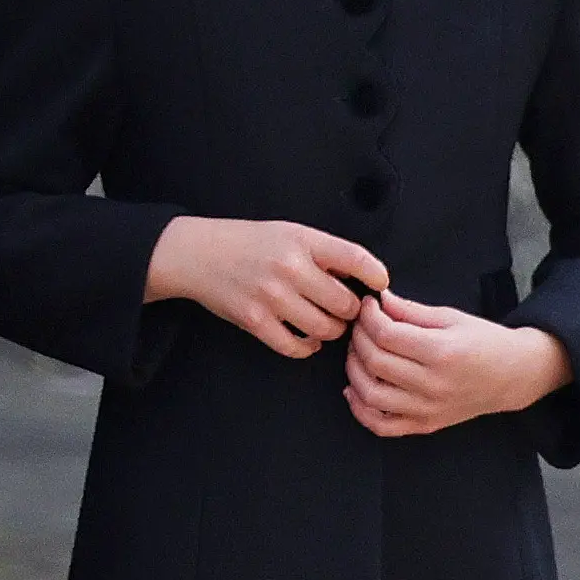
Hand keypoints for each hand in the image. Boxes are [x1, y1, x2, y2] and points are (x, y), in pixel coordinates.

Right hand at [146, 216, 389, 358]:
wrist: (199, 254)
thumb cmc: (251, 243)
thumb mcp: (290, 233)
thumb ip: (324, 253)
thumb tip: (364, 276)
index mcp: (304, 241)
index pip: (356, 259)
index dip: (376, 276)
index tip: (381, 286)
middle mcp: (290, 268)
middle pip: (345, 303)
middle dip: (351, 311)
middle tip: (345, 310)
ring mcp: (272, 296)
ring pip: (325, 329)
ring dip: (332, 331)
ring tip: (327, 323)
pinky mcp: (255, 320)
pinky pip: (295, 347)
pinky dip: (308, 347)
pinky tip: (308, 339)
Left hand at [345, 290, 571, 436]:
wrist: (512, 376)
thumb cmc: (485, 342)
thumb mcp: (452, 317)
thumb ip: (412, 311)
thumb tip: (380, 301)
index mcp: (442, 352)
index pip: (387, 335)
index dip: (369, 318)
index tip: (368, 306)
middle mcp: (433, 384)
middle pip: (376, 362)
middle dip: (359, 339)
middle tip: (360, 326)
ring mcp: (428, 409)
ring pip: (372, 395)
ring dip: (354, 371)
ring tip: (357, 353)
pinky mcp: (425, 424)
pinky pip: (382, 426)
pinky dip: (361, 410)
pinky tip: (355, 390)